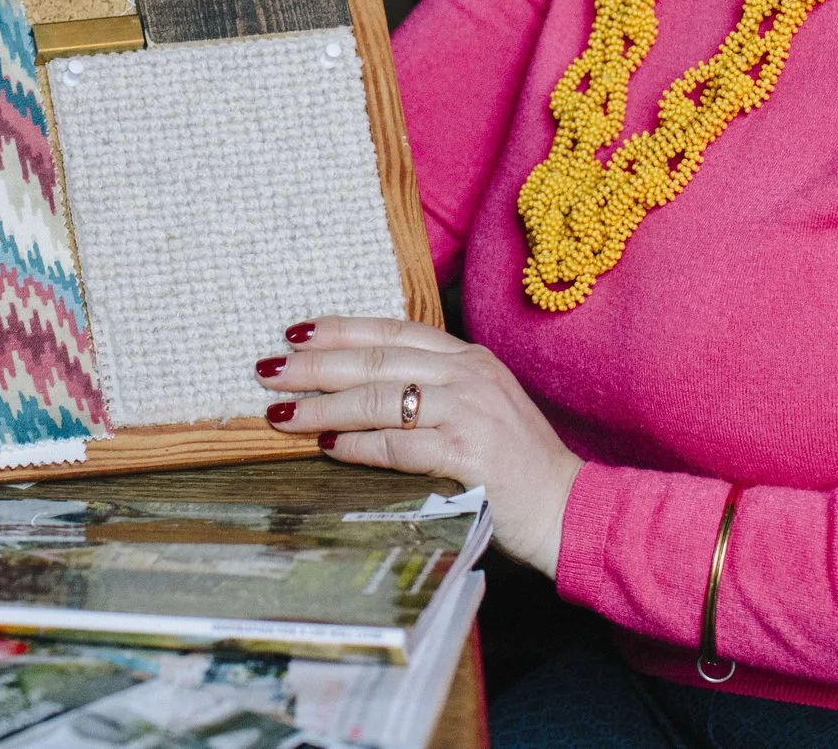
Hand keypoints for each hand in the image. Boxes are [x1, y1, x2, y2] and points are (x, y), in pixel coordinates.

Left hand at [256, 316, 584, 575]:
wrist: (569, 507)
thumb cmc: (516, 465)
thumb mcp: (478, 408)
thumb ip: (432, 390)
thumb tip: (359, 390)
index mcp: (469, 358)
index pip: (392, 331)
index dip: (341, 329)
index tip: (297, 332)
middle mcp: (469, 374)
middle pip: (376, 360)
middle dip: (315, 365)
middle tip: (268, 371)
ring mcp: (471, 411)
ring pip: (380, 398)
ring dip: (323, 405)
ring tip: (282, 414)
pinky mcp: (470, 454)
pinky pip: (399, 444)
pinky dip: (357, 445)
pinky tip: (326, 446)